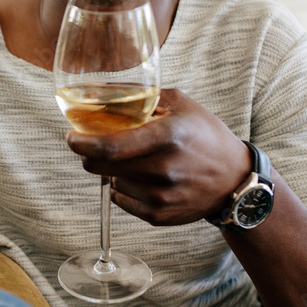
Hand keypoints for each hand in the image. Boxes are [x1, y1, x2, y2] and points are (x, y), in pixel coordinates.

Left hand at [64, 88, 249, 225]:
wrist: (235, 179)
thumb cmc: (204, 135)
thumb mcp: (179, 104)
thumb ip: (139, 96)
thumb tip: (95, 90)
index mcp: (168, 136)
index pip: (111, 146)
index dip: (83, 143)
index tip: (71, 137)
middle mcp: (164, 169)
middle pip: (102, 166)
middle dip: (89, 155)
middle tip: (90, 146)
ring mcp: (161, 196)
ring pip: (110, 182)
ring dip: (112, 171)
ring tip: (136, 161)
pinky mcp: (159, 216)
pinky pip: (122, 200)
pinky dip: (123, 188)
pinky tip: (143, 179)